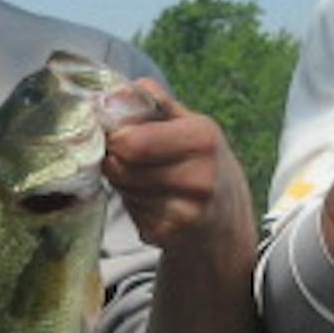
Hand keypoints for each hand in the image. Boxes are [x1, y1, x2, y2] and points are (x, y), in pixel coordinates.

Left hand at [101, 81, 254, 256]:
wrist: (225, 215)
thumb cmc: (199, 158)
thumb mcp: (187, 120)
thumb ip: (149, 99)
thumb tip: (107, 97)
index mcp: (202, 138)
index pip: (131, 142)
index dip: (115, 137)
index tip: (119, 133)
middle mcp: (199, 177)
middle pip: (120, 166)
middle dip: (115, 159)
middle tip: (130, 156)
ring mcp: (184, 212)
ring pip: (121, 189)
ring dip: (123, 181)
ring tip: (146, 177)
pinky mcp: (165, 235)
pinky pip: (128, 213)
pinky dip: (132, 204)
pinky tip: (153, 199)